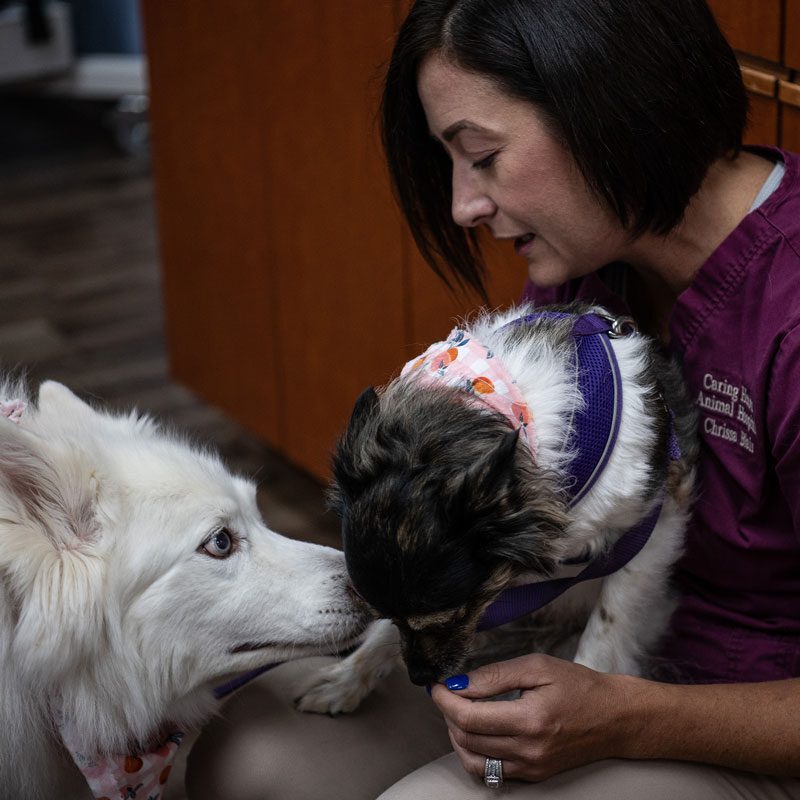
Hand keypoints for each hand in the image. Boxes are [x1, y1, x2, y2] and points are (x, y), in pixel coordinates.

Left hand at [430, 653, 637, 781]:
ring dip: (457, 736)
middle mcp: (528, 751)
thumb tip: (459, 684)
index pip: (469, 717)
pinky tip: (476, 732)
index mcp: (530, 720)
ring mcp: (531, 768)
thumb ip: (495, 675)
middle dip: (448, 714)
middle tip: (447, 693)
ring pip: (473, 761)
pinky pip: (491, 771)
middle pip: (467, 739)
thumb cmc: (579, 686)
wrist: (615, 718)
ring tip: (458, 712)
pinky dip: (474, 753)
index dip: (445, 700)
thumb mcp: (537, 667)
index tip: (438, 686)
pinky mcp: (533, 775)